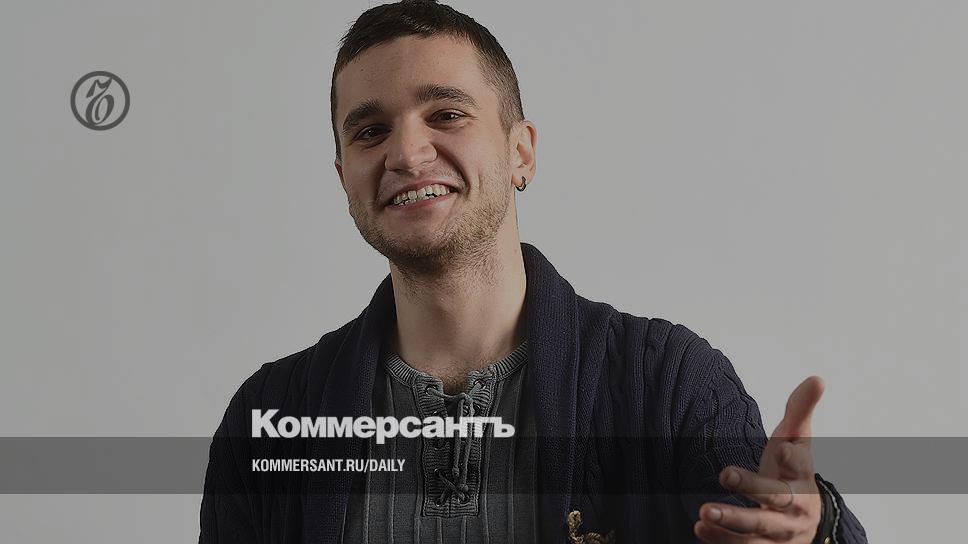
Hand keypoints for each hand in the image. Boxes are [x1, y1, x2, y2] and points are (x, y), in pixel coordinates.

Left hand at [694, 376, 825, 542]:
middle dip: (752, 489)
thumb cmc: (793, 470)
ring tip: (702, 513)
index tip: (781, 446)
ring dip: (730, 524)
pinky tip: (699, 528)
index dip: (791, 456)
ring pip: (758, 532)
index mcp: (802, 476)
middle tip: (724, 474)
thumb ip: (801, 409)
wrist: (806, 520)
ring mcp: (780, 533)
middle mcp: (794, 508)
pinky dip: (721, 542)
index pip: (800, 465)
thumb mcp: (798, 439)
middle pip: (775, 501)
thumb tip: (818, 377)